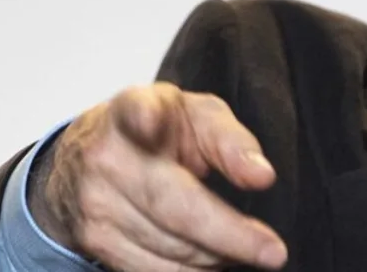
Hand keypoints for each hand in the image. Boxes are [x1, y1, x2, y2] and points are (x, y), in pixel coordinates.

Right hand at [29, 82, 286, 270]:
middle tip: (273, 253)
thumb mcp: (199, 116)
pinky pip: (149, 270)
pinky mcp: (94, 242)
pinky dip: (190, 271)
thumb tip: (261, 177)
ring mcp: (95, 204)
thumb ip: (230, 140)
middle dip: (227, 234)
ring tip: (248, 250)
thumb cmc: (161, 130)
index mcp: (132, 112)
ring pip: (165, 247)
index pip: (136, 110)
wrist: (94, 152)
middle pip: (170, 205)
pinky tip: (216, 261)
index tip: (151, 123)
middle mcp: (106, 158)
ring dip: (215, 256)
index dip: (144, 117)